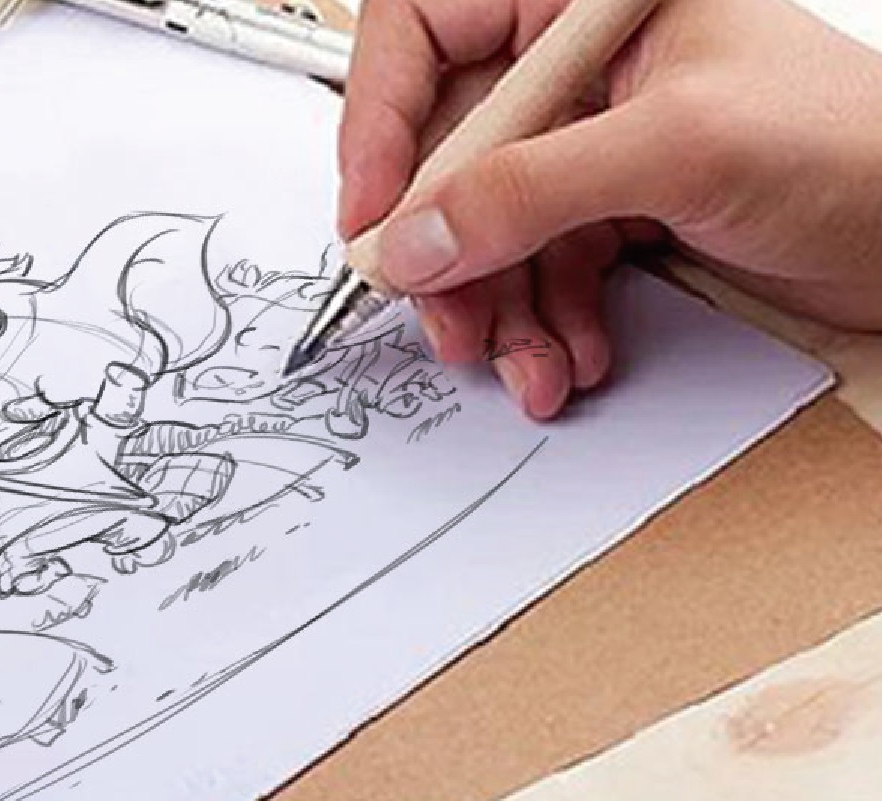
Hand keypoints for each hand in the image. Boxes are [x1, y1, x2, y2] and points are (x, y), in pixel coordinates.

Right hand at [340, 0, 881, 417]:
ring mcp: (595, 136)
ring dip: (492, 305)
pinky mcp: (615, 204)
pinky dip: (542, 321)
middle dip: (443, 244)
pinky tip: (572, 351)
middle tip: (438, 308)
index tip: (373, 212)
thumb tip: (416, 237)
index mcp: (582, 0)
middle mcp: (579, 61)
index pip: (427, 31)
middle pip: (446, 146)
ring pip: (484, 221)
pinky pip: (535, 265)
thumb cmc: (856, 147)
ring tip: (519, 358)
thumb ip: (529, 193)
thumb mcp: (676, 152)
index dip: (381, 120)